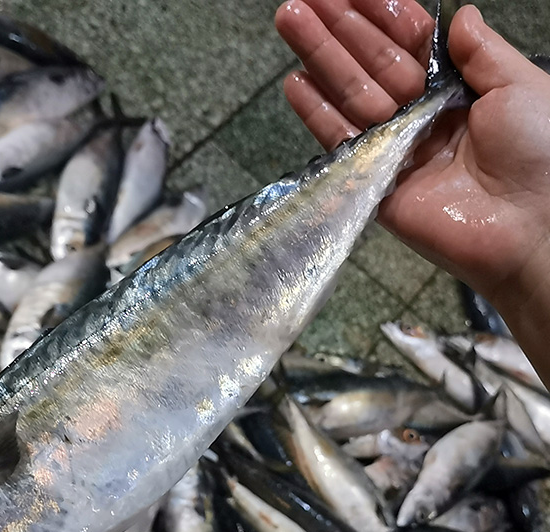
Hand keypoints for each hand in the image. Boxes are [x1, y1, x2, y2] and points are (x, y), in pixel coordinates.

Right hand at [276, 0, 549, 381]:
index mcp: (456, 90)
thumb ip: (481, 51)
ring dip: (319, 57)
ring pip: (350, 94)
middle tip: (301, 0)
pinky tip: (294, 82)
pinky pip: (341, 142)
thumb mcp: (520, 86)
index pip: (408, 43)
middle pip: (370, 64)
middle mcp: (420, 116)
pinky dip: (317, 114)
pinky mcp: (374, 183)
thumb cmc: (539, 153)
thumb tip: (459, 14)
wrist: (528, 226)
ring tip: (288, 19)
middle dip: (337, 28)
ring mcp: (394, 149)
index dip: (379, 13)